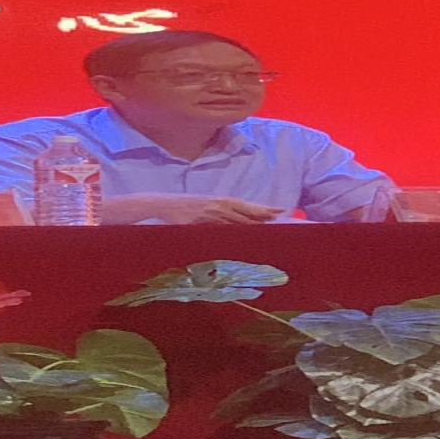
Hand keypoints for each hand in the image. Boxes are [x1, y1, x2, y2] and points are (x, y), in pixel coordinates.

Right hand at [102, 193, 286, 224]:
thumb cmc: (177, 209)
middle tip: (284, 218)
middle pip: (245, 212)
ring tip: (272, 228)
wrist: (155, 205)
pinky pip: (218, 230)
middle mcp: (216, 206)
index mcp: (217, 201)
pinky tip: (243, 236)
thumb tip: (232, 225)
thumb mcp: (199, 208)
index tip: (281, 210)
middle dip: (265, 215)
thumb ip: (215, 215)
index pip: (245, 205)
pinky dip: (232, 232)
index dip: (263, 208)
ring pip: (236, 221)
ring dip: (253, 225)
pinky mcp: (198, 223)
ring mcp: (208, 215)